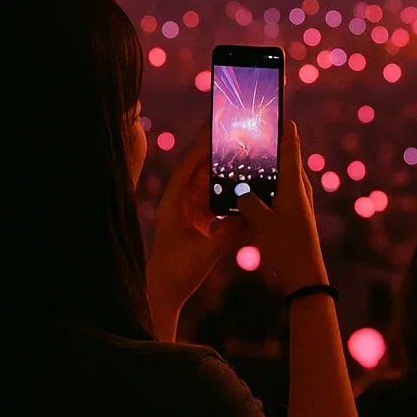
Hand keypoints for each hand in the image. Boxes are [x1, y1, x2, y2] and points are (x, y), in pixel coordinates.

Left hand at [147, 126, 242, 319]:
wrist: (166, 289)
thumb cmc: (178, 271)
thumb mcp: (206, 252)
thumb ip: (228, 233)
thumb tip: (250, 214)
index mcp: (174, 203)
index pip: (188, 168)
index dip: (201, 147)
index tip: (216, 128)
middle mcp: (180, 200)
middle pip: (198, 167)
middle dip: (213, 148)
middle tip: (232, 127)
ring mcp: (189, 208)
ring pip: (207, 179)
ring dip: (222, 164)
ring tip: (242, 146)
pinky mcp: (198, 217)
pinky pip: (215, 194)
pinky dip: (228, 184)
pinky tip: (245, 177)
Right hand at [236, 120, 327, 293]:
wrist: (304, 274)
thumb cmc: (286, 246)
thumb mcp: (261, 223)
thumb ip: (248, 202)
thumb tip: (239, 188)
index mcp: (294, 184)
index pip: (290, 146)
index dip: (283, 127)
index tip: (275, 110)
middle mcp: (299, 188)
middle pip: (284, 157)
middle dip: (270, 143)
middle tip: (251, 130)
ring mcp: (297, 199)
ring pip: (279, 174)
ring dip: (266, 165)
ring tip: (246, 154)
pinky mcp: (292, 211)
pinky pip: (277, 189)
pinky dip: (266, 183)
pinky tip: (249, 186)